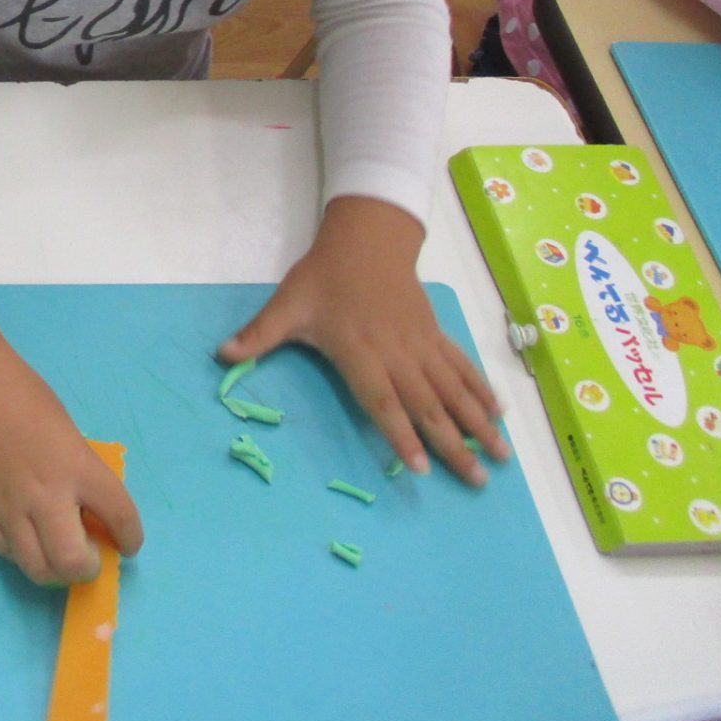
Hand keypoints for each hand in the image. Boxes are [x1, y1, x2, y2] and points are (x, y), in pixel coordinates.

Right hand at [0, 307, 142, 584]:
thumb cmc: (22, 395)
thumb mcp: (67, 432)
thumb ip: (78, 472)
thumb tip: (84, 510)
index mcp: (77, 467)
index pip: (120, 517)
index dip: (130, 538)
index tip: (127, 544)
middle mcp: (45, 495)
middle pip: (72, 562)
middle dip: (87, 568)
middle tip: (87, 556)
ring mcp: (7, 508)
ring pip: (35, 568)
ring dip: (53, 570)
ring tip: (55, 554)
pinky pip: (4, 550)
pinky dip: (20, 552)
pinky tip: (25, 538)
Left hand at [219, 195, 510, 485]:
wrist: (365, 240)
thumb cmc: (323, 276)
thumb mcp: (287, 303)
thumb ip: (259, 334)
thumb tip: (221, 355)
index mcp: (360, 351)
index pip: (384, 400)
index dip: (402, 434)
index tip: (422, 466)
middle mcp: (397, 353)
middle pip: (429, 405)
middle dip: (453, 443)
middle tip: (478, 480)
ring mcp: (421, 344)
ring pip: (454, 389)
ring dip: (478, 423)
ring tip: (500, 457)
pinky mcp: (434, 334)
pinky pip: (461, 365)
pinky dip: (479, 389)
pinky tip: (497, 413)